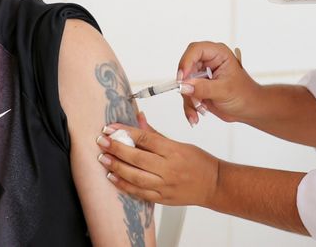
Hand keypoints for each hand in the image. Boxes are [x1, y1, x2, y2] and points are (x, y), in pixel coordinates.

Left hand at [95, 113, 219, 206]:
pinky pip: (140, 193)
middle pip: (137, 158)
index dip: (125, 132)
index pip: (145, 139)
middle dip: (116, 148)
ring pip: (136, 177)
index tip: (110, 128)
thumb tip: (138, 117)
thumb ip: (155, 134)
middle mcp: (169, 169)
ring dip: (117, 167)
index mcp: (173, 151)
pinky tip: (112, 177)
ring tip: (103, 158)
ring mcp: (165, 186)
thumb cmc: (198, 162)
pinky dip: (124, 185)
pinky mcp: (163, 199)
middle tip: (101, 141)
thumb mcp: (179, 143)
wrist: (214, 185)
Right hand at [178, 41, 261, 125]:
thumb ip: (203, 88)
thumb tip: (184, 86)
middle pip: (186, 68)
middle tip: (193, 99)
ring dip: (190, 99)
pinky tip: (195, 116)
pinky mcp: (198, 87)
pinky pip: (186, 95)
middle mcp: (208, 61)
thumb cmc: (244, 95)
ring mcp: (202, 75)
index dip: (186, 61)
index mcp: (218, 53)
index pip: (195, 50)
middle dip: (188, 86)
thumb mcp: (224, 91)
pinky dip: (189, 106)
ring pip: (184, 84)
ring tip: (202, 109)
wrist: (249, 109)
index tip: (182, 78)